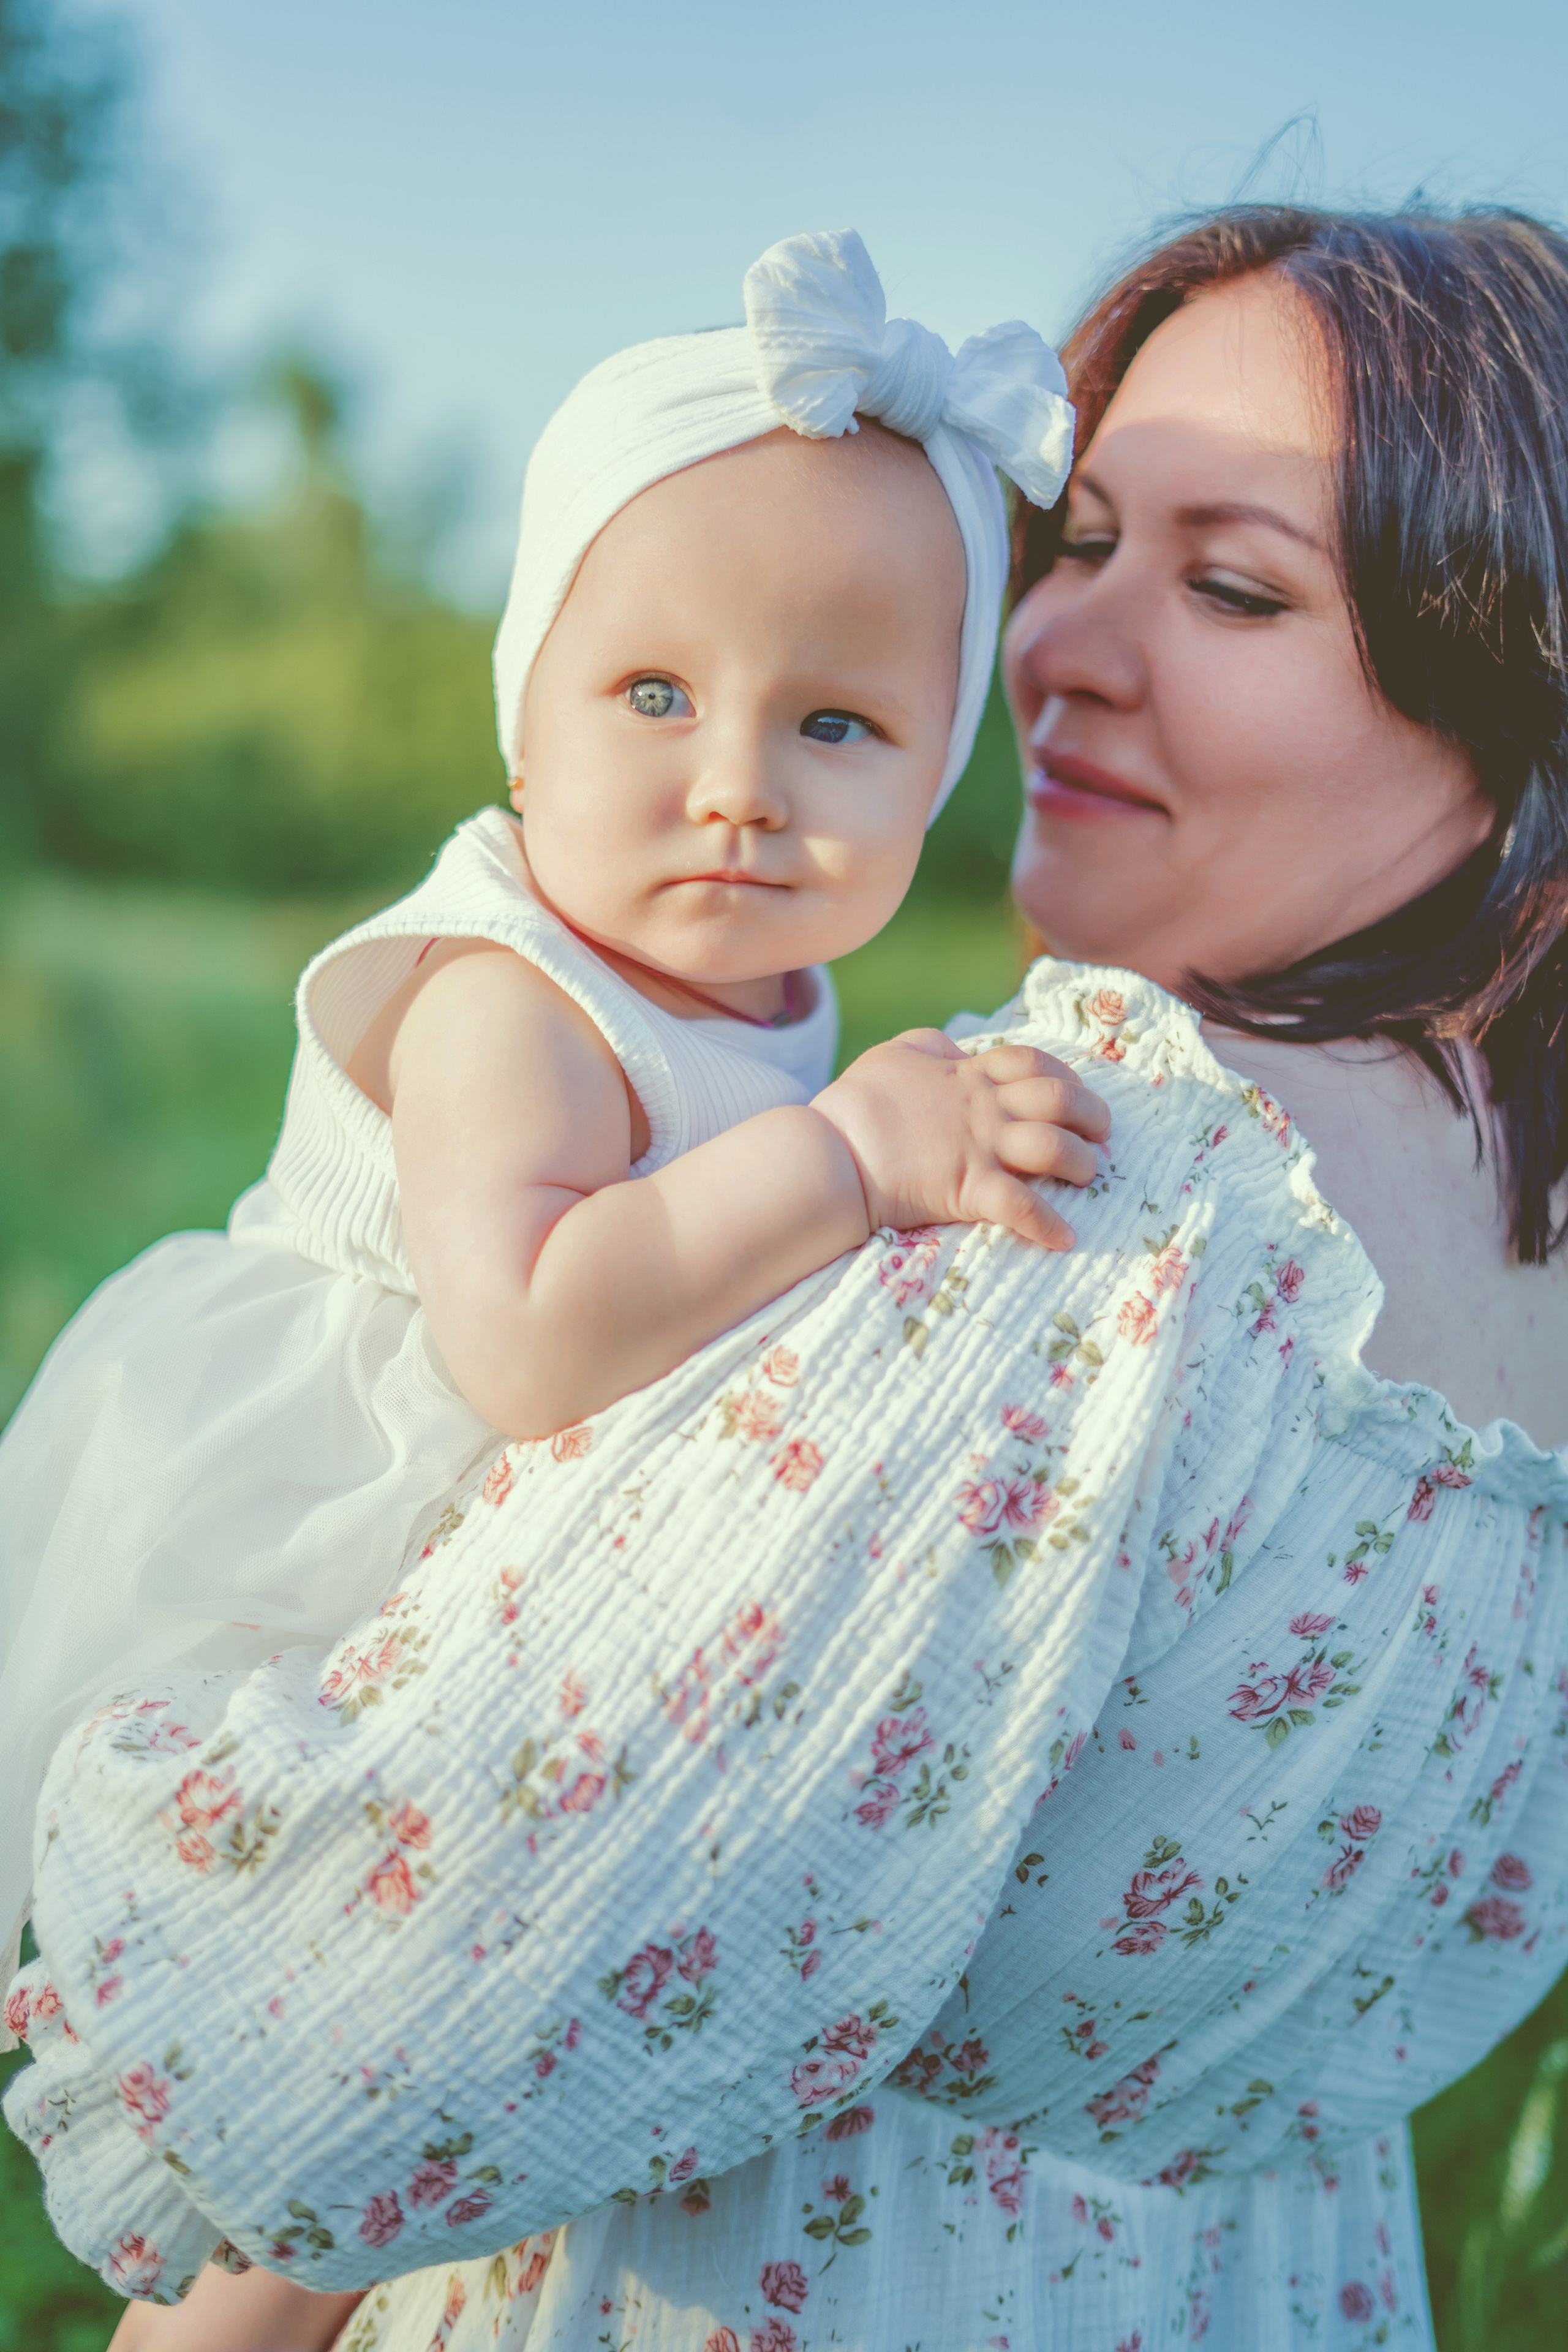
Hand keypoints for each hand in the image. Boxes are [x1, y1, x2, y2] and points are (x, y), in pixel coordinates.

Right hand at [812, 1030, 1110, 1249]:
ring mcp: (979, 1148)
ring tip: (1089, 1177)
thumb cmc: (856, 1103)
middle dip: (1092, 1116)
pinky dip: (1048, 1227)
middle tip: (1102, 1135)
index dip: (1065, 1075)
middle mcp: (984, 1109)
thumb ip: (931, 1048)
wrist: (831, 1149)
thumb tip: (953, 1051)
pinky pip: (1022, 1209)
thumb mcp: (895, 1053)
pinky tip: (1065, 1239)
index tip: (1077, 1091)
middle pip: (1060, 1101)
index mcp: (968, 1076)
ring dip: (1082, 1164)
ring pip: (1054, 1149)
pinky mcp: (969, 1189)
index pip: (1033, 1063)